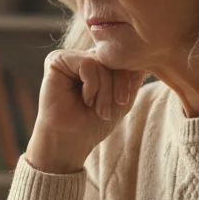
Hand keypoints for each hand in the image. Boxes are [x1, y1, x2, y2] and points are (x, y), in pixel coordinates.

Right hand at [25, 49, 145, 173]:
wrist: (70, 142)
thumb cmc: (92, 124)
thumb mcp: (121, 100)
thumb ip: (132, 79)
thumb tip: (141, 61)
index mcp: (95, 64)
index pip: (121, 59)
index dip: (127, 80)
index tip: (122, 102)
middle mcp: (82, 57)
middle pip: (112, 59)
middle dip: (117, 86)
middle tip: (107, 110)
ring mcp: (69, 57)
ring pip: (101, 62)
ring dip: (104, 90)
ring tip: (95, 108)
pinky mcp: (57, 59)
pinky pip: (88, 63)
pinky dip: (92, 86)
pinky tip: (84, 100)